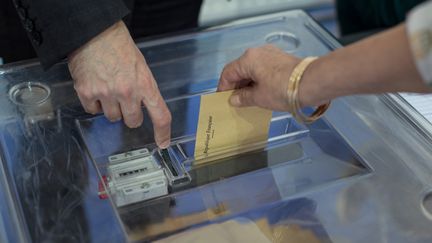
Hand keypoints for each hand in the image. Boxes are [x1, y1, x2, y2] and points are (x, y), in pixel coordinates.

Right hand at [68, 21, 170, 147]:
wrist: (94, 32)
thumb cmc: (119, 46)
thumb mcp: (140, 67)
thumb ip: (143, 88)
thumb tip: (143, 106)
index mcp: (145, 84)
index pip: (160, 115)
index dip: (163, 132)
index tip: (163, 142)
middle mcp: (127, 92)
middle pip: (132, 122)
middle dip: (130, 115)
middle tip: (125, 100)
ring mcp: (106, 94)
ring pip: (112, 118)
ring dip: (111, 108)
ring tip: (108, 88)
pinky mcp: (87, 93)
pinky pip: (93, 111)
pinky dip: (94, 103)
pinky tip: (95, 87)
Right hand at [218, 45, 322, 109]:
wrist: (312, 82)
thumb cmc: (282, 89)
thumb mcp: (259, 97)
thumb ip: (243, 98)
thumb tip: (234, 99)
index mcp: (248, 59)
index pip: (228, 73)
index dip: (223, 87)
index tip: (223, 100)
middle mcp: (258, 52)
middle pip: (240, 69)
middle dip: (237, 86)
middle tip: (236, 102)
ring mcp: (271, 54)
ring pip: (253, 69)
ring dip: (248, 83)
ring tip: (249, 100)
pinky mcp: (282, 59)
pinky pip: (264, 69)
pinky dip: (259, 80)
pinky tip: (262, 92)